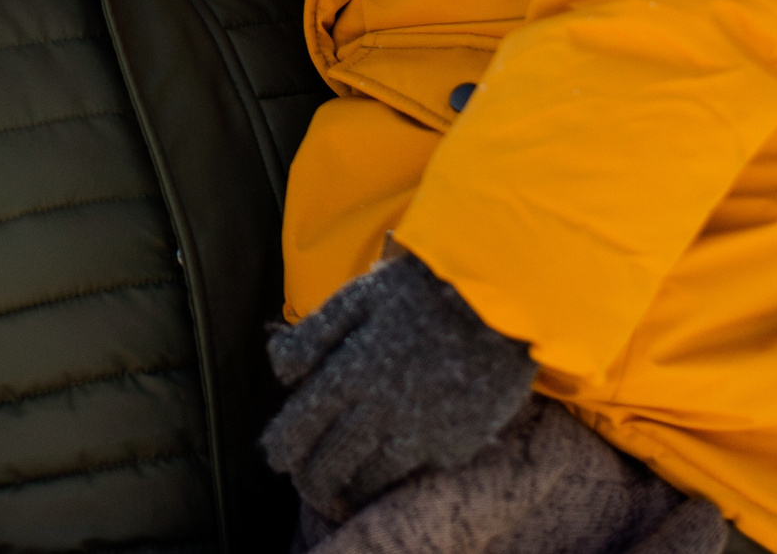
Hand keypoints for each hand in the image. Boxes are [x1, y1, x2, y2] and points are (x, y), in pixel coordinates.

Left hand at [261, 251, 535, 526]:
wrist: (500, 298)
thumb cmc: (423, 288)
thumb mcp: (359, 296)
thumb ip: (313, 335)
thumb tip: (280, 370)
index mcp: (351, 372)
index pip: (301, 426)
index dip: (283, 447)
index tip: (275, 455)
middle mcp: (381, 410)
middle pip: (330, 462)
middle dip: (310, 478)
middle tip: (303, 479)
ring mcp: (420, 433)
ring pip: (369, 478)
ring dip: (348, 485)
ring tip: (338, 487)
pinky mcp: (454, 444)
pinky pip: (412, 472)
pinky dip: (392, 476)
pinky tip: (385, 470)